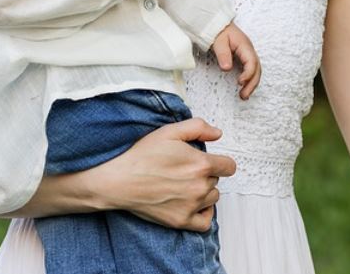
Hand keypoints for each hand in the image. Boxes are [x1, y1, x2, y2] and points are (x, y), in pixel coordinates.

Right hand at [101, 118, 235, 231]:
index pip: (229, 166)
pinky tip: (194, 204)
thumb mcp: (169, 132)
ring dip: (204, 192)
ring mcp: (191, 206)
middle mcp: (200, 187)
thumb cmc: (142, 156)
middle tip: (185, 170)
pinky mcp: (181, 221)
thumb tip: (217, 134)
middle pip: (217, 181)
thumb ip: (198, 128)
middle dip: (206, 174)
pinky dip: (204, 213)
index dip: (220, 162)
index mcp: (201, 164)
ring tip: (184, 185)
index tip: (209, 161)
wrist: (120, 182)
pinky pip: (206, 222)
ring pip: (212, 198)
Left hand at [211, 23, 261, 99]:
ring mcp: (248, 54)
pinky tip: (243, 87)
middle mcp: (249, 51)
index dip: (248, 74)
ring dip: (252, 84)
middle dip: (252, 84)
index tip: (239, 82)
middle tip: (243, 96)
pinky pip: (251, 70)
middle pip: (257, 69)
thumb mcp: (219, 41)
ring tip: (243, 96)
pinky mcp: (245, 57)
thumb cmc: (219, 31)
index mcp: (245, 46)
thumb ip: (223, 54)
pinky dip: (249, 80)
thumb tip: (227, 68)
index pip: (252, 62)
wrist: (218, 24)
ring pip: (256, 71)